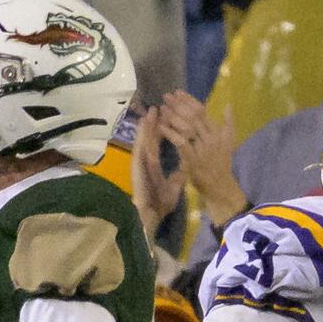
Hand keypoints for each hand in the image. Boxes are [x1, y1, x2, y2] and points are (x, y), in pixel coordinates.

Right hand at [131, 106, 186, 234]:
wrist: (152, 215)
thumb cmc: (160, 202)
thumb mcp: (174, 186)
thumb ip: (178, 176)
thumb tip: (185, 169)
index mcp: (156, 163)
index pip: (161, 142)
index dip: (165, 129)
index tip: (170, 116)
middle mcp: (147, 160)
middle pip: (152, 137)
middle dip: (155, 122)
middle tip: (160, 106)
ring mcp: (141, 162)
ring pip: (145, 140)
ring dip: (147, 125)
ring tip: (151, 110)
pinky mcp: (137, 167)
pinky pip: (141, 148)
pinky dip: (142, 137)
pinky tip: (143, 127)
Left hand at [158, 91, 244, 225]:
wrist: (220, 188)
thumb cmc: (221, 165)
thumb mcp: (228, 142)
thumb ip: (227, 124)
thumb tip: (228, 105)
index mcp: (218, 133)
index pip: (203, 111)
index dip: (189, 100)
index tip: (177, 92)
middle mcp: (212, 138)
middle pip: (194, 116)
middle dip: (179, 105)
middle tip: (166, 97)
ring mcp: (203, 150)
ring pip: (188, 127)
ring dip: (174, 116)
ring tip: (162, 108)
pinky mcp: (194, 161)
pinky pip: (181, 143)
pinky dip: (171, 133)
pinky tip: (161, 126)